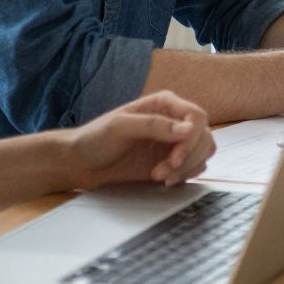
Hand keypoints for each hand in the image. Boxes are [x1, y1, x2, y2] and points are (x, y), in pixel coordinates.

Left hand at [60, 92, 214, 189]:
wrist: (80, 163)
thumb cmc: (94, 139)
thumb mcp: (120, 127)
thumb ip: (154, 125)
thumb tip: (189, 129)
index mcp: (165, 104)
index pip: (197, 116)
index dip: (192, 138)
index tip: (175, 158)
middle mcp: (174, 121)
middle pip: (204, 136)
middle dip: (187, 158)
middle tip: (162, 173)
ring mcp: (174, 142)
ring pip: (203, 152)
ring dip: (187, 168)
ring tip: (160, 177)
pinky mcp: (172, 160)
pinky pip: (195, 166)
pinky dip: (186, 175)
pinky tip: (164, 180)